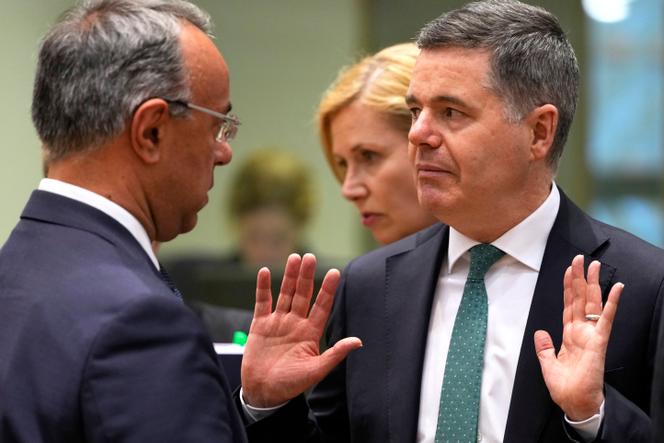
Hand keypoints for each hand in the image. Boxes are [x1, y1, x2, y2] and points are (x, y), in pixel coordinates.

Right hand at [241, 253, 362, 407]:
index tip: (335, 272)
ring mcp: (278, 322)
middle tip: (310, 257)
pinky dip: (263, 287)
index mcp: (310, 333)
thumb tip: (358, 341)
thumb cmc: (291, 385)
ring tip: (294, 258)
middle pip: (303, 294)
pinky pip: (262, 302)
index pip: (322, 306)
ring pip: (285, 294)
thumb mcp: (316, 371)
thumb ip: (335, 354)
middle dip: (307, 276)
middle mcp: (295, 323)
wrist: (264, 392)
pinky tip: (265, 272)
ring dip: (289, 276)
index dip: (328, 290)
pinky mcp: (260, 325)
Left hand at [534, 254, 622, 420]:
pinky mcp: (599, 342)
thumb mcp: (547, 364)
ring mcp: (591, 335)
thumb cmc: (565, 387)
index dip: (568, 288)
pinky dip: (612, 303)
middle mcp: (581, 331)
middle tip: (580, 259)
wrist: (575, 403)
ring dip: (593, 284)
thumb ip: (543, 347)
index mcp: (569, 335)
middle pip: (580, 299)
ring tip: (594, 265)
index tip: (568, 270)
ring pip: (592, 303)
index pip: (568, 306)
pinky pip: (607, 319)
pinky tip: (617, 289)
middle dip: (580, 278)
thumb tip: (540, 332)